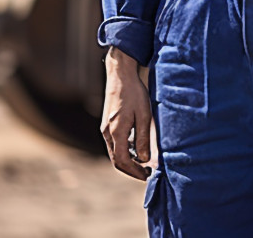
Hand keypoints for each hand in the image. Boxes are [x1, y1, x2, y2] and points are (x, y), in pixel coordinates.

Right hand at [100, 47, 152, 179]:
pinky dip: (125, 152)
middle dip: (131, 170)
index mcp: (116, 132)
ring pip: (115, 154)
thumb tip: (143, 160)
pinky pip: (114, 145)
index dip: (135, 172)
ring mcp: (105, 129)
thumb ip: (143, 138)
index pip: (123, 161)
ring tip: (144, 164)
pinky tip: (137, 150)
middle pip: (117, 161)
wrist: (120, 76)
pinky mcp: (107, 125)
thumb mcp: (143, 115)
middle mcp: (107, 133)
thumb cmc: (134, 94)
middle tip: (146, 174)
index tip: (148, 175)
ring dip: (128, 162)